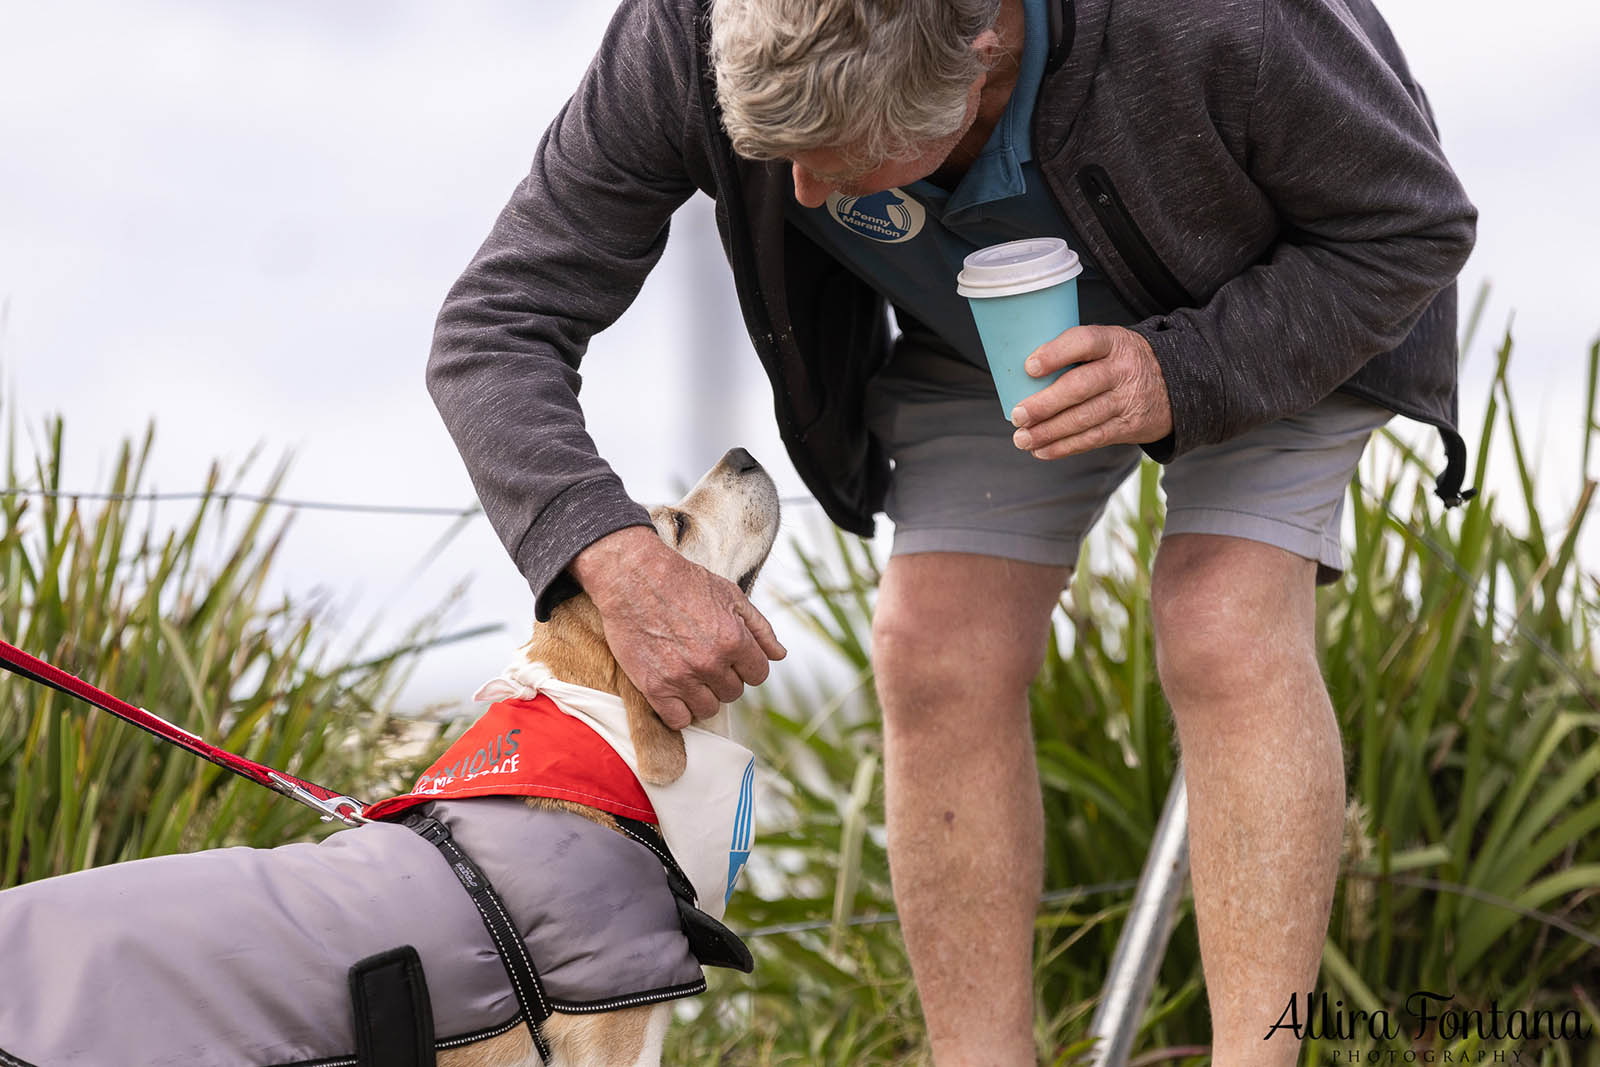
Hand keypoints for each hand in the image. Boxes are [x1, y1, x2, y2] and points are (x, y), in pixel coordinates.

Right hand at [569, 526, 786, 727]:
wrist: (634, 577)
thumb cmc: (683, 582)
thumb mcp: (731, 595)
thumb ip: (760, 628)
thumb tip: (780, 655)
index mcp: (734, 640)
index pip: (758, 675)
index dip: (746, 666)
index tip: (730, 657)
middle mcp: (710, 662)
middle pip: (733, 693)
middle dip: (723, 678)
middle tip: (704, 658)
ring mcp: (681, 677)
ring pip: (708, 709)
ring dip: (702, 695)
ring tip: (688, 673)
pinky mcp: (654, 687)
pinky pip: (678, 720)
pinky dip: (678, 711)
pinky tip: (674, 691)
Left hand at [1008, 324, 1171, 457]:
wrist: (1175, 384)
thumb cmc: (1120, 362)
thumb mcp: (1108, 344)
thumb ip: (1074, 353)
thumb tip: (1021, 376)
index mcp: (1113, 341)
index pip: (1083, 341)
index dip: (1055, 354)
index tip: (1029, 367)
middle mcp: (1122, 370)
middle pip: (1079, 387)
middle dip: (1045, 404)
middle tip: (1018, 415)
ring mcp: (1128, 399)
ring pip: (1083, 418)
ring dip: (1048, 432)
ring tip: (1022, 438)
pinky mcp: (1129, 426)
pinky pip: (1093, 439)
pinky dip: (1064, 447)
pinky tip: (1041, 450)